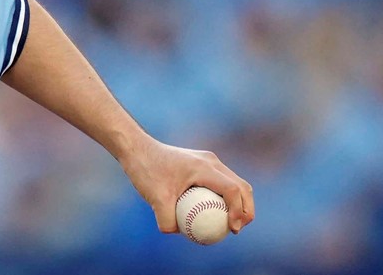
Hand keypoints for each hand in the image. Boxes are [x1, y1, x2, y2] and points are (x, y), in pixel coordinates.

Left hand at [120, 137, 254, 234]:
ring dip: (239, 203)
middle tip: (237, 230)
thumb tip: (178, 233)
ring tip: (230, 225)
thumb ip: (166, 219)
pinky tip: (213, 215)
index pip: (232, 189)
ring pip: (234, 183)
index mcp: (204, 167)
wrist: (136, 148)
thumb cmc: (145, 170)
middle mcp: (211, 161)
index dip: (239, 211)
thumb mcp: (154, 197)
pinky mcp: (202, 164)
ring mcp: (208, 161)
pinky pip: (221, 182)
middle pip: (241, 186)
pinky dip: (225, 198)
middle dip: (247, 210)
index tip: (232, 229)